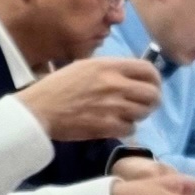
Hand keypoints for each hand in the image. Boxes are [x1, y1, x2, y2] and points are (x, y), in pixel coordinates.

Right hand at [19, 53, 160, 145]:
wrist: (40, 109)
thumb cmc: (59, 86)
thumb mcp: (86, 66)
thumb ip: (111, 69)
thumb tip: (133, 75)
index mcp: (110, 66)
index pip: (149, 71)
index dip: (155, 80)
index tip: (151, 86)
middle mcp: (116, 84)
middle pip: (153, 94)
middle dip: (152, 100)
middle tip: (144, 104)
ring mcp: (113, 106)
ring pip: (144, 112)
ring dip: (139, 114)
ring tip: (127, 114)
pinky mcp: (107, 126)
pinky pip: (131, 128)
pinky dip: (127, 128)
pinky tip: (116, 125)